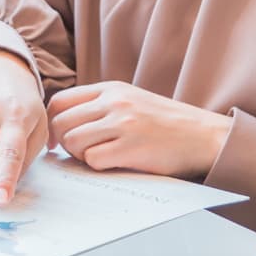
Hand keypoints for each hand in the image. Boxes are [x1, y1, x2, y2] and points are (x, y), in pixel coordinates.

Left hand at [46, 81, 233, 177]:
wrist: (204, 135)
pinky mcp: (130, 148)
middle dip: (63, 142)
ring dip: (79, 155)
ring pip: (73, 141)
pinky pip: (92, 159)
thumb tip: (64, 123)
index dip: (52, 122)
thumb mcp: (132, 99)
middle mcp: (114, 102)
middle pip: (61, 122)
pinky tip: (113, 163)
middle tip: (78, 152)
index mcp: (111, 89)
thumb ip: (101, 105)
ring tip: (98, 157)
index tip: (57, 138)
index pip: (61, 100)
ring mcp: (122, 124)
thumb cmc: (167, 123)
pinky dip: (96, 166)